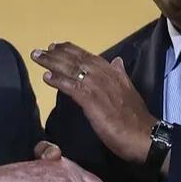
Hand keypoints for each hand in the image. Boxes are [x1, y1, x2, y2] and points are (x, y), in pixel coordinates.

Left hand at [31, 42, 155, 163]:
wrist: (143, 136)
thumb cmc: (135, 118)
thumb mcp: (129, 91)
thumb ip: (120, 75)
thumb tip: (117, 61)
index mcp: (113, 73)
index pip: (88, 56)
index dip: (71, 50)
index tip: (56, 46)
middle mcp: (104, 75)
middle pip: (76, 60)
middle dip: (57, 53)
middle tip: (40, 50)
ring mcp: (97, 87)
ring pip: (71, 70)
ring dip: (52, 62)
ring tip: (37, 57)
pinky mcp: (91, 101)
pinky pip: (71, 87)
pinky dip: (58, 80)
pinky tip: (46, 77)